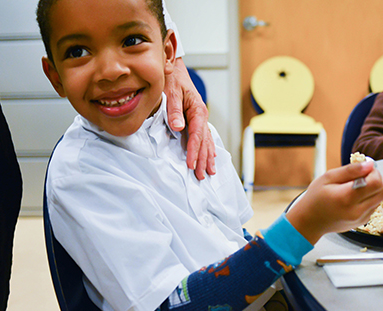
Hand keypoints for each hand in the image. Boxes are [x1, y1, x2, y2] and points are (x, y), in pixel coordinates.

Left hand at [165, 58, 215, 179]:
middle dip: (203, 159)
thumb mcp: (171, 91)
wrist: (175, 68)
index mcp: (197, 109)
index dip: (194, 151)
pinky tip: (211, 157)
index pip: (197, 135)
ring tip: (209, 172)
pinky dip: (208, 148)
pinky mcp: (196, 119)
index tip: (191, 164)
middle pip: (204, 141)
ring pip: (207, 141)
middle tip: (201, 175)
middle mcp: (202, 115)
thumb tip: (178, 127)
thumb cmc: (173, 78)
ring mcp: (200, 118)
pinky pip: (205, 136)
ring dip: (208, 157)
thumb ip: (174, 109)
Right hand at [286, 161, 382, 244]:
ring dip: (375, 187)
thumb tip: (369, 164)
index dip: (374, 171)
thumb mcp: (328, 177)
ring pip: (382, 197)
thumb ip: (350, 170)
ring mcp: (362, 218)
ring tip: (358, 185)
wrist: (310, 221)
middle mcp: (357, 210)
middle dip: (378, 178)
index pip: (375, 182)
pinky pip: (376, 204)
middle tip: (363, 174)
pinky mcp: (364, 221)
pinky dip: (371, 196)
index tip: (364, 168)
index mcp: (346, 197)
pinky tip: (357, 195)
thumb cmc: (315, 199)